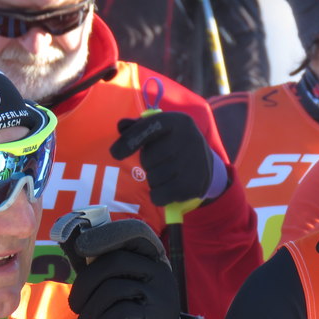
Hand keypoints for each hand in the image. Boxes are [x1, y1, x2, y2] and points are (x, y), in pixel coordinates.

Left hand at [66, 219, 180, 318]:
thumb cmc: (125, 317)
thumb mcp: (115, 286)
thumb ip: (99, 265)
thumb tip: (68, 238)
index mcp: (150, 258)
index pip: (134, 232)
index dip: (105, 234)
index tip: (80, 247)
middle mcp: (159, 270)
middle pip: (112, 262)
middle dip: (83, 285)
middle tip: (74, 308)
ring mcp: (161, 292)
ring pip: (111, 290)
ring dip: (87, 316)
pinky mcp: (158, 317)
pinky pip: (118, 315)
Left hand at [110, 112, 224, 205]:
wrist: (205, 162)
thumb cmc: (171, 142)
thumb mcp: (158, 128)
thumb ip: (136, 126)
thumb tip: (122, 126)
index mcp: (177, 121)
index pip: (149, 127)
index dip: (129, 140)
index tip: (114, 153)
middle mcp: (189, 138)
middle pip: (148, 158)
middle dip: (147, 162)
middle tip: (160, 160)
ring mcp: (194, 163)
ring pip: (153, 178)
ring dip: (153, 179)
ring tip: (166, 172)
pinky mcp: (194, 185)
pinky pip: (160, 196)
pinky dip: (157, 195)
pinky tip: (167, 187)